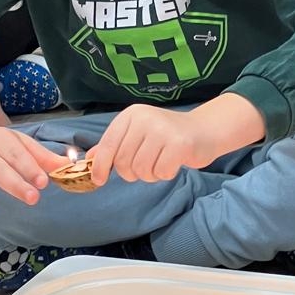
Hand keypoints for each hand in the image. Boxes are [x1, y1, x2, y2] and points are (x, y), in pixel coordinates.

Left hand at [90, 104, 226, 184]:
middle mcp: (145, 119)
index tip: (98, 180)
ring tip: (160, 163)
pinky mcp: (179, 144)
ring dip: (150, 175)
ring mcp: (162, 130)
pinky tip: (173, 163)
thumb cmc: (168, 135)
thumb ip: (115, 144)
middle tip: (146, 166)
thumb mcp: (138, 133)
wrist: (205, 130)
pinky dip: (165, 174)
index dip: (100, 166)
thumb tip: (90, 158)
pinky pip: (160, 172)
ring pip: (141, 170)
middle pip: (123, 161)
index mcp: (131, 115)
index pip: (108, 145)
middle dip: (132, 172)